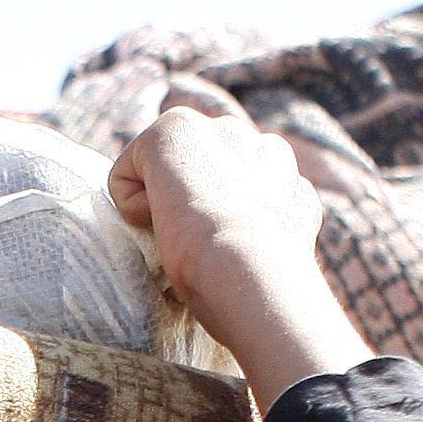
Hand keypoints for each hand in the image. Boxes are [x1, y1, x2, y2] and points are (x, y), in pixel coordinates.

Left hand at [109, 91, 369, 412]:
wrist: (254, 272)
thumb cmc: (265, 292)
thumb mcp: (277, 264)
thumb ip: (272, 240)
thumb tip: (296, 266)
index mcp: (286, 180)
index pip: (228, 195)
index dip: (213, 231)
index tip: (227, 258)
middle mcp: (258, 143)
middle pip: (192, 178)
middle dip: (185, 208)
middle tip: (203, 249)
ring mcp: (217, 131)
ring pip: (161, 174)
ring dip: (160, 207)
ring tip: (187, 238)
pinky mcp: (174, 129)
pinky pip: (126, 170)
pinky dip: (132, 203)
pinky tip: (164, 223)